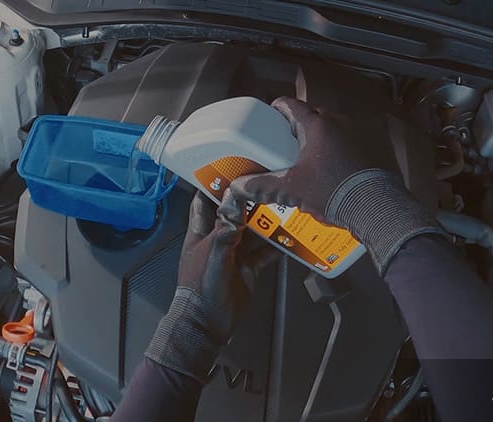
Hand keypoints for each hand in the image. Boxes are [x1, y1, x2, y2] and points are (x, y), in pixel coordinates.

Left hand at [145, 192, 276, 381]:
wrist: (207, 324)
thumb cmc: (201, 289)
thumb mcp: (213, 256)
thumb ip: (225, 231)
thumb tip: (235, 204)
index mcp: (201, 234)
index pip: (204, 202)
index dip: (214, 186)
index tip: (230, 169)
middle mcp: (218, 240)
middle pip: (235, 214)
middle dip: (250, 201)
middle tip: (269, 185)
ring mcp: (235, 254)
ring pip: (253, 232)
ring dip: (267, 222)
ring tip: (286, 207)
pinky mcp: (248, 269)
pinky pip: (265, 253)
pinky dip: (277, 246)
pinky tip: (291, 237)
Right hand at [218, 96, 398, 221]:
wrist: (375, 206)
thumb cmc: (332, 191)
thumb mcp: (292, 189)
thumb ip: (263, 186)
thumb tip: (238, 186)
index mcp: (317, 125)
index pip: (291, 105)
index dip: (277, 108)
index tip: (270, 115)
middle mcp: (338, 123)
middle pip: (312, 116)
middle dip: (298, 126)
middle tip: (285, 142)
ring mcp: (357, 134)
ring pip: (331, 129)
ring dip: (319, 138)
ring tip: (307, 157)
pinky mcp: (371, 147)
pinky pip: (348, 141)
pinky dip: (337, 149)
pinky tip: (331, 168)